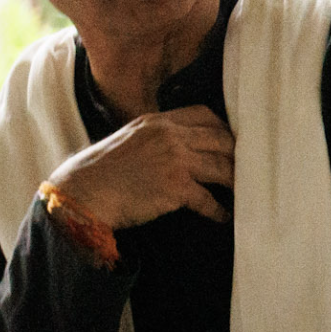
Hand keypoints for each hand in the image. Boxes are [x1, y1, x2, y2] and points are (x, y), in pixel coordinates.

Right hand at [46, 105, 234, 229]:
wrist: (83, 193)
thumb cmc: (101, 171)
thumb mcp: (128, 139)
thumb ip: (154, 137)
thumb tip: (178, 146)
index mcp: (157, 122)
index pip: (203, 114)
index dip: (222, 128)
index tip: (230, 141)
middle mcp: (169, 136)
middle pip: (221, 140)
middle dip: (237, 155)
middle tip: (247, 167)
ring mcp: (175, 160)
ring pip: (221, 167)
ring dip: (235, 182)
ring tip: (243, 192)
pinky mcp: (176, 188)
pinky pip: (209, 200)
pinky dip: (220, 211)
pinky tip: (224, 217)